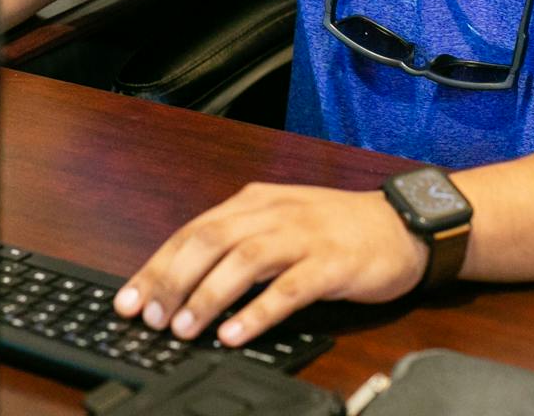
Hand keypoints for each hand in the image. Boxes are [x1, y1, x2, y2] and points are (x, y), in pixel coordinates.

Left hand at [111, 181, 427, 347]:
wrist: (403, 225)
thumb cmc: (338, 229)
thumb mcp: (281, 222)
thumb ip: (240, 242)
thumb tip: (186, 281)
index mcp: (254, 201)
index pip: (193, 230)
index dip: (157, 265)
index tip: (129, 299)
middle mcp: (273, 212)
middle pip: (210, 240)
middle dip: (172, 280)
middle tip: (151, 317)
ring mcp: (303, 235)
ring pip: (243, 260)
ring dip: (208, 295)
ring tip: (185, 328)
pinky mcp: (331, 263)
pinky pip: (287, 288)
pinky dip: (256, 311)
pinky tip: (234, 332)